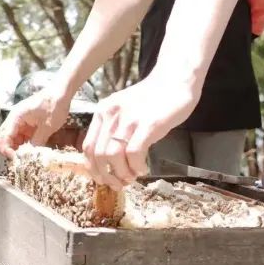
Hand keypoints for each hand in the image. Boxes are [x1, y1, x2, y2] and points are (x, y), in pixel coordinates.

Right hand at [0, 81, 72, 157]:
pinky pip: (21, 137)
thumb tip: (31, 156)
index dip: (7, 150)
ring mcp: (20, 121)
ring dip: (17, 148)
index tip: (17, 159)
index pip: (2, 137)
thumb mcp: (47, 126)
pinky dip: (24, 144)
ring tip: (28, 156)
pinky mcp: (27, 124)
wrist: (61, 93)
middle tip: (21, 159)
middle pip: (3, 138)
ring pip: (12, 139)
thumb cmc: (54, 105)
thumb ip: (37, 141)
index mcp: (16, 117)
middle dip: (9, 150)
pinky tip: (33, 150)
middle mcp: (14, 119)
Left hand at [82, 72, 198, 188]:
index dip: (94, 169)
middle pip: (98, 155)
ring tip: (133, 176)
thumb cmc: (152, 99)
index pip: (87, 147)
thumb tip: (110, 163)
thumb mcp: (124, 111)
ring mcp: (128, 118)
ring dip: (122, 173)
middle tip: (121, 184)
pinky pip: (134, 153)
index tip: (104, 179)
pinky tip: (143, 168)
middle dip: (108, 176)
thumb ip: (115, 131)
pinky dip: (136, 166)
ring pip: (113, 156)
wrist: (176, 80)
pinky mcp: (147, 124)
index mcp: (102, 112)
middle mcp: (111, 114)